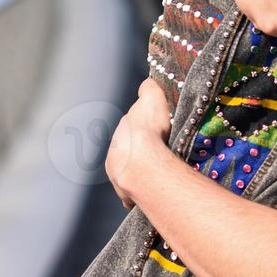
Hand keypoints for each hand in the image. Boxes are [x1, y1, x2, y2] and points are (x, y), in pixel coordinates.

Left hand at [106, 79, 173, 208]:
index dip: (145, 130)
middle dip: (141, 153)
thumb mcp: (151, 97)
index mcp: (122, 130)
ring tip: (158, 174)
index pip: (132, 128)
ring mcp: (118, 175)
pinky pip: (133, 192)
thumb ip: (148, 89)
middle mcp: (114, 152)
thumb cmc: (150, 128)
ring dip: (141, 173)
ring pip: (130, 173)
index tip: (157, 132)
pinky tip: (152, 191)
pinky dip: (141, 192)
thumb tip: (148, 83)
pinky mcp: (125, 193)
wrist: (143, 162)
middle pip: (129, 152)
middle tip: (161, 154)